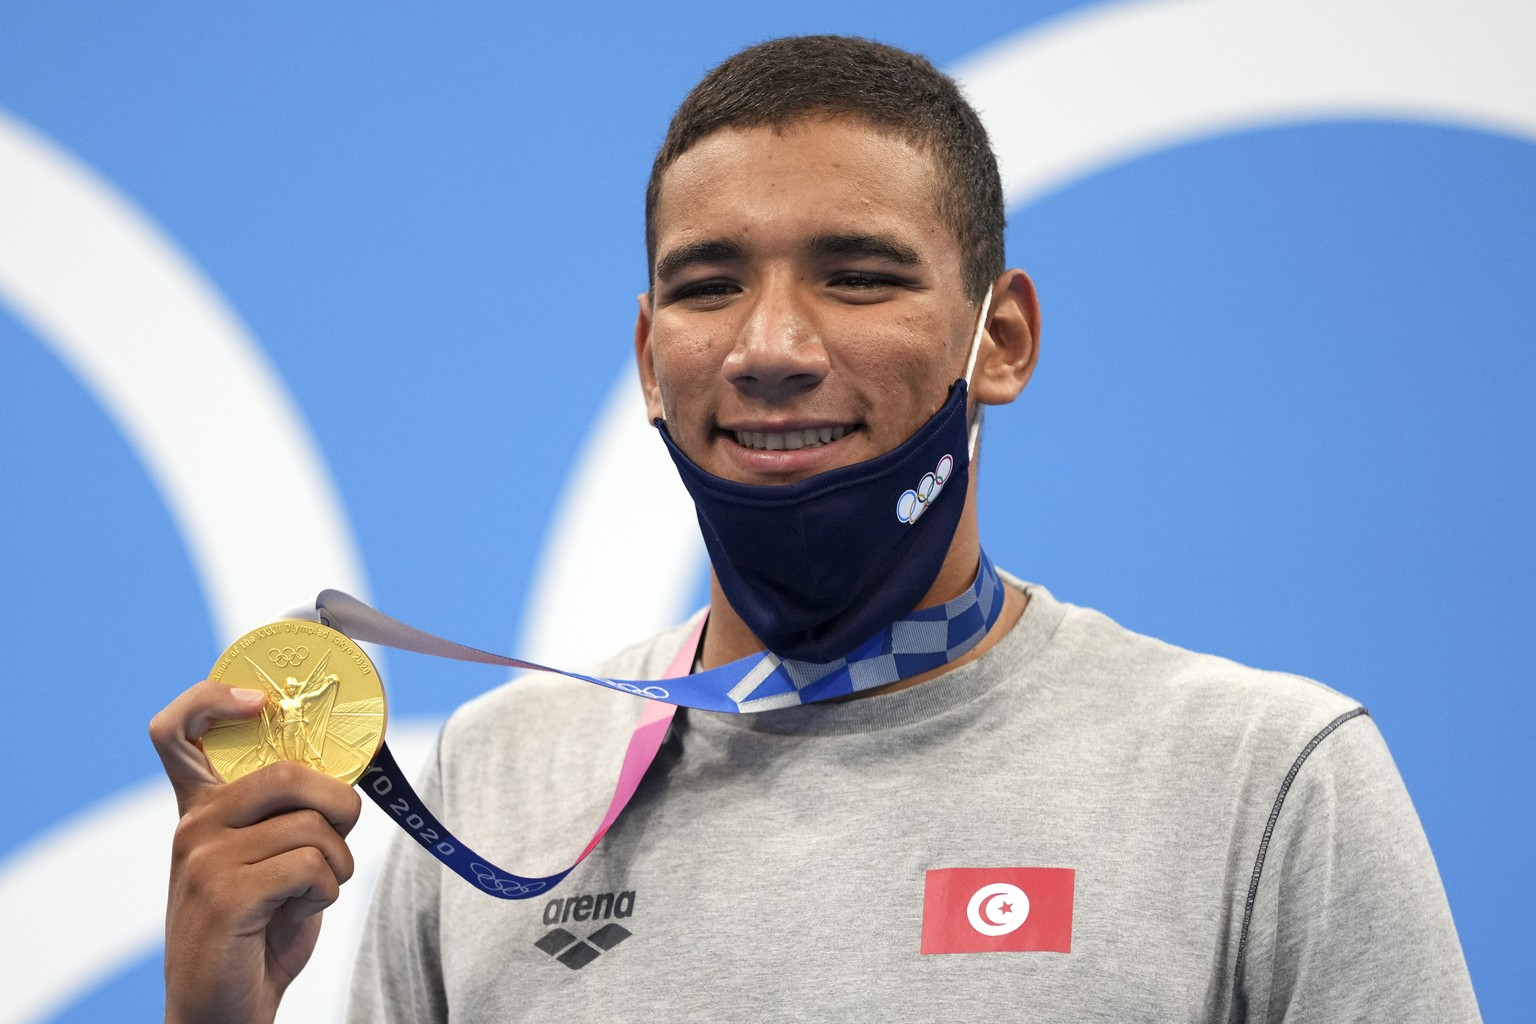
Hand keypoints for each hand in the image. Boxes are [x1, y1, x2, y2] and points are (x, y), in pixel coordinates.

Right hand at [150, 680, 362, 1023]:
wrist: (221, 1010)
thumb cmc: (258, 928)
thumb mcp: (267, 857)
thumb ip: (286, 812)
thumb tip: (345, 773)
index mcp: (200, 808)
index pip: (176, 730)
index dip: (212, 697)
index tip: (258, 701)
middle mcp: (193, 826)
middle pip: (287, 771)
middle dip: (339, 801)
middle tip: (340, 834)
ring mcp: (202, 860)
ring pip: (311, 824)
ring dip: (339, 860)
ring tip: (314, 888)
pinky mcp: (224, 896)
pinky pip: (311, 865)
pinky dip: (328, 888)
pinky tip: (301, 909)